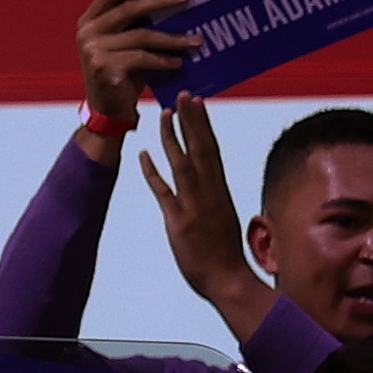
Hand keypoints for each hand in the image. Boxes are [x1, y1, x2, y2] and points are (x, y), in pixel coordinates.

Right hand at [75, 0, 198, 133]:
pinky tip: (179, 61)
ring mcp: (93, 51)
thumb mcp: (121, 42)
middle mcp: (87, 33)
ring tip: (195, 40)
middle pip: (128, 9)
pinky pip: (142, 58)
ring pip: (141, 35)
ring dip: (172, 37)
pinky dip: (164, 60)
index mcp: (88, 21)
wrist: (106, 110)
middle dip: (161, 1)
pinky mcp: (104, 68)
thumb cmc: (120, 72)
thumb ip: (132, 22)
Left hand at [139, 93, 274, 344]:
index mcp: (218, 190)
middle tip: (184, 94)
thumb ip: (211, 197)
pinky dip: (154, 173)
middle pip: (201, 148)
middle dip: (191, 120)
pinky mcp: (179, 222)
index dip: (202, 124)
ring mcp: (194, 206)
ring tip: (164, 113)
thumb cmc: (223, 251)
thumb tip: (204, 184)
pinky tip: (144, 155)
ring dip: (173, 137)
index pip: (210, 149)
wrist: (228, 279)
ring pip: (183, 163)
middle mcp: (208, 192)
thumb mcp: (220, 216)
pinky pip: (164, 193)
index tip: (197, 102)